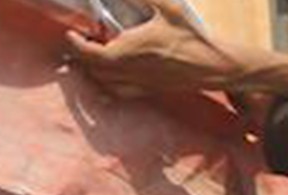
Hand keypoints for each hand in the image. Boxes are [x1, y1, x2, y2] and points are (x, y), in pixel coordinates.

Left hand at [66, 0, 239, 93]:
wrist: (216, 66)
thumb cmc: (194, 38)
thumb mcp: (168, 8)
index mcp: (132, 49)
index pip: (91, 54)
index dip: (76, 44)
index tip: (71, 33)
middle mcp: (133, 70)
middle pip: (94, 70)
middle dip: (81, 56)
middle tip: (80, 40)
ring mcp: (142, 83)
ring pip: (105, 83)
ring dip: (93, 71)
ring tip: (93, 55)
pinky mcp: (151, 90)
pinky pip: (121, 93)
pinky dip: (108, 86)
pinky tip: (110, 74)